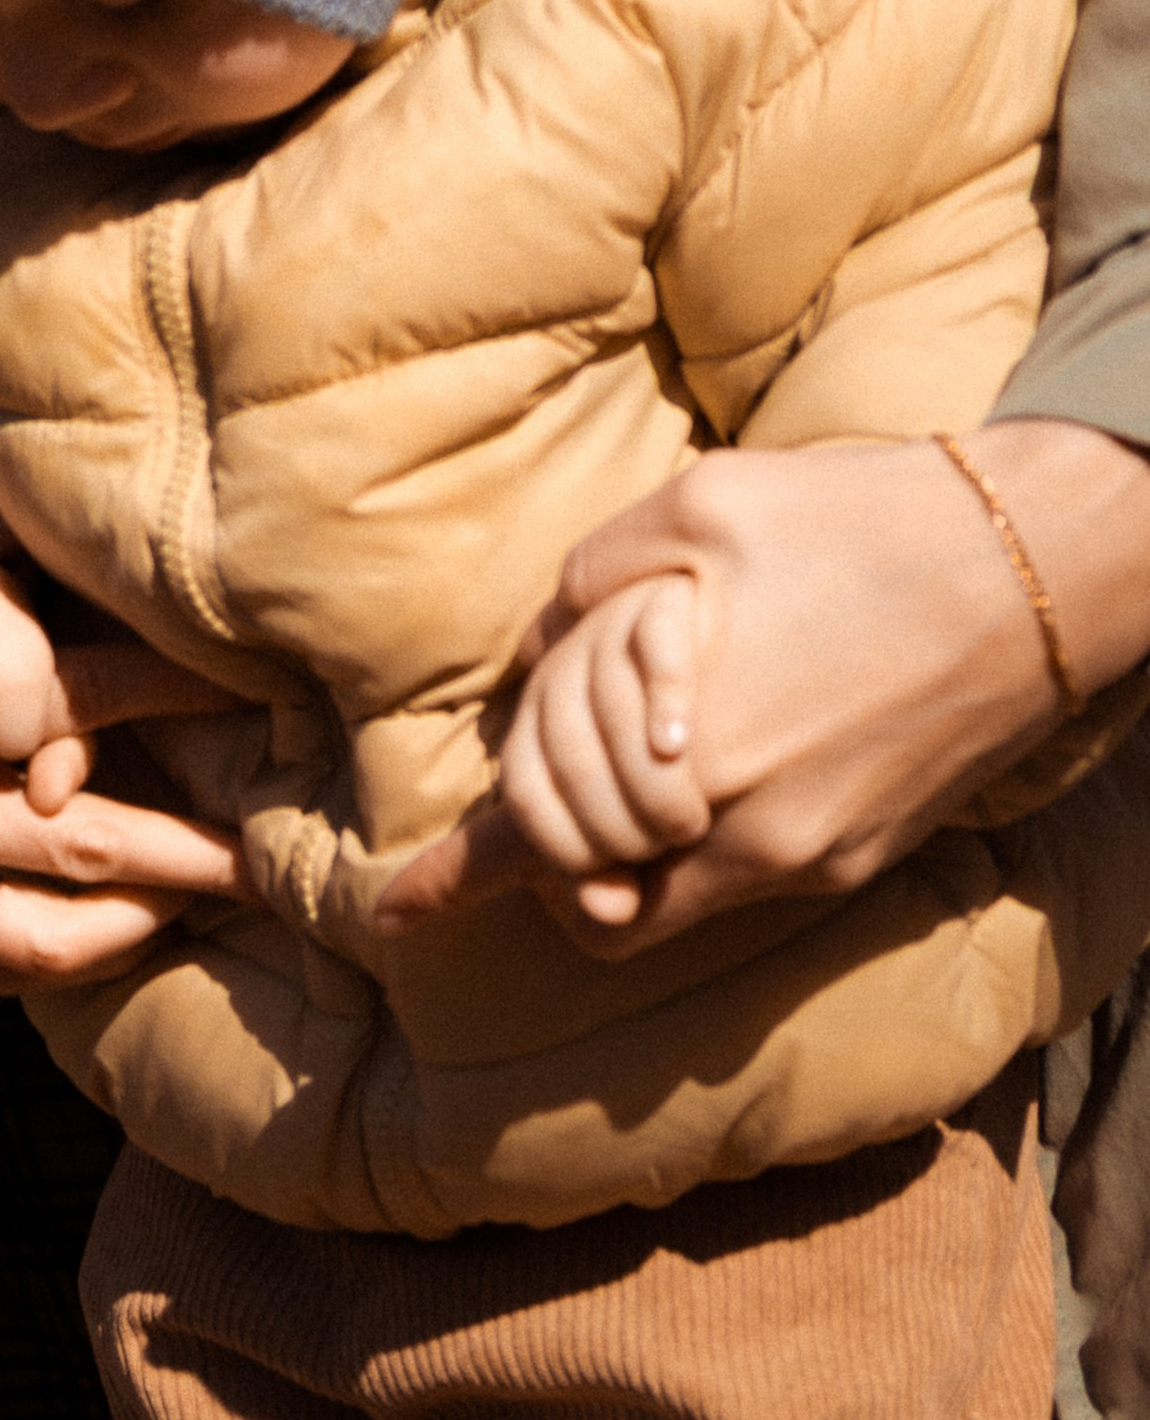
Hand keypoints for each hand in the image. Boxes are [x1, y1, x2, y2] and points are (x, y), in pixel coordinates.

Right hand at [0, 471, 246, 988]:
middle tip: (275, 854)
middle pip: (70, 852)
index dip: (147, 705)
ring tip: (210, 902)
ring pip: (32, 940)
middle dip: (183, 854)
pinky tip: (109, 930)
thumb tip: (16, 508)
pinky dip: (53, 956)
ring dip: (133, 924)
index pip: (46, 716)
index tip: (232, 688)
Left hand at [380, 424, 1149, 955]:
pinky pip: (727, 886)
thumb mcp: (695, 509)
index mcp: (692, 741)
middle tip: (538, 761)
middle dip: (540, 831)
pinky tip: (685, 766)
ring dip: (607, 853)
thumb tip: (536, 654)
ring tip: (606, 764)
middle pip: (583, 881)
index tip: (391, 910)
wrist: (1028, 571)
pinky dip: (680, 845)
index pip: (542, 836)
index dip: (456, 877)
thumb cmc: (853, 519)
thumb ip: (590, 587)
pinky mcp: (854, 861)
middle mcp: (746, 827)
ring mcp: (807, 857)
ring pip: (653, 905)